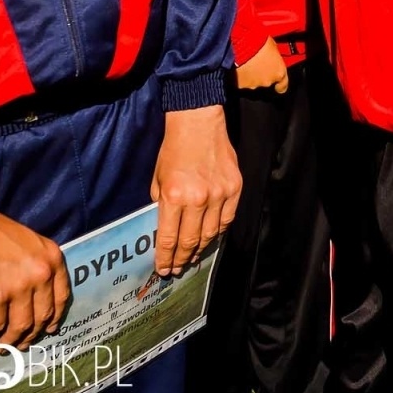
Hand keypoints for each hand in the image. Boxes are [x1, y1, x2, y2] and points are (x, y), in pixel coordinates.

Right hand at [0, 184, 69, 348]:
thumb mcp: (30, 243)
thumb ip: (37, 266)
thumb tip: (33, 296)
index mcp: (53, 258)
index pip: (61, 296)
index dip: (54, 317)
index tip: (48, 328)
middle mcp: (41, 274)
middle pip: (42, 315)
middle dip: (32, 333)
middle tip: (23, 344)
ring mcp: (19, 287)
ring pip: (21, 325)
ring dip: (12, 341)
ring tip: (4, 348)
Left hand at [151, 106, 240, 276]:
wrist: (198, 123)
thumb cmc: (173, 150)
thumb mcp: (157, 179)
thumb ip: (161, 205)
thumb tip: (164, 229)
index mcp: (173, 196)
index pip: (169, 238)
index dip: (165, 258)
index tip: (163, 269)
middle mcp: (197, 199)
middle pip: (191, 241)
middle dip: (182, 259)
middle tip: (177, 269)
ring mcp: (219, 194)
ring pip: (211, 233)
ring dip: (201, 248)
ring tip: (194, 257)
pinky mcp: (235, 188)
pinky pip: (227, 219)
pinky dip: (219, 231)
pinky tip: (211, 237)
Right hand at [235, 39, 288, 93]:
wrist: (240, 45)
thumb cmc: (259, 42)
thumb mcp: (273, 45)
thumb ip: (274, 55)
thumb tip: (272, 55)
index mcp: (279, 72)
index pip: (283, 85)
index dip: (280, 85)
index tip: (278, 85)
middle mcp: (268, 81)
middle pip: (267, 81)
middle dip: (263, 74)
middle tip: (257, 64)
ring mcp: (253, 84)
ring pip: (253, 82)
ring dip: (252, 75)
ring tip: (246, 64)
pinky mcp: (239, 85)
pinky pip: (241, 82)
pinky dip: (241, 77)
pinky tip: (238, 68)